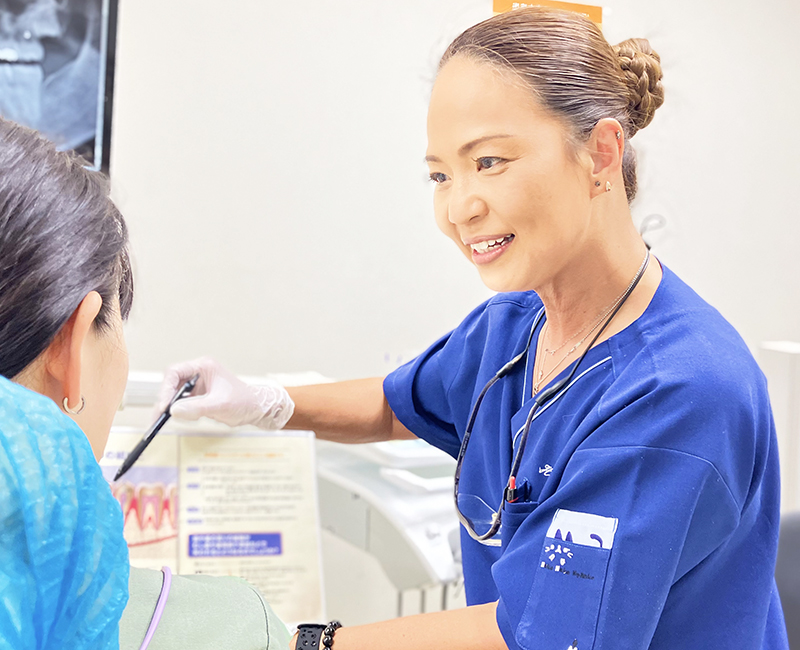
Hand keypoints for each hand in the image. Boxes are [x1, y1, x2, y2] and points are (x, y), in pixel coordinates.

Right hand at [154, 357, 294, 429]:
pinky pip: (181, 403)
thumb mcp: (220, 405)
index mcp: (204, 366)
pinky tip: (184, 418)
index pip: (175, 372)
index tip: (164, 405)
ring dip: (169, 407)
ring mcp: (197, 385)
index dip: (166, 388)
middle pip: (171, 383)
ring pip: (173, 394)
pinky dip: (177, 412)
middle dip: (165, 400)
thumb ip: (197, 407)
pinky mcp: (197, 396)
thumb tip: (174, 411)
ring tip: (165, 420)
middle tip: (159, 416)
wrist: (254, 409)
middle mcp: (198, 373)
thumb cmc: (243, 401)